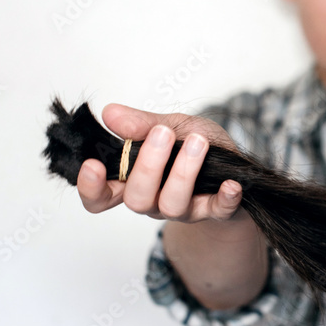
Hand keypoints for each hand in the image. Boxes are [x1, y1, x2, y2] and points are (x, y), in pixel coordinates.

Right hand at [76, 103, 244, 222]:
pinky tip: (231, 185)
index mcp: (133, 180)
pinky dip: (224, 199)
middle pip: (136, 199)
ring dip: (184, 172)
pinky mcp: (214, 211)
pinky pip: (217, 212)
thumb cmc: (196, 145)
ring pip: (172, 204)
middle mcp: (153, 200)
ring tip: (198, 142)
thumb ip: (140, 124)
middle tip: (163, 134)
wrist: (233, 166)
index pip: (100, 197)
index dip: (92, 188)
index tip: (93, 165)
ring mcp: (183, 209)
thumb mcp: (170, 126)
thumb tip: (110, 113)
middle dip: (148, 165)